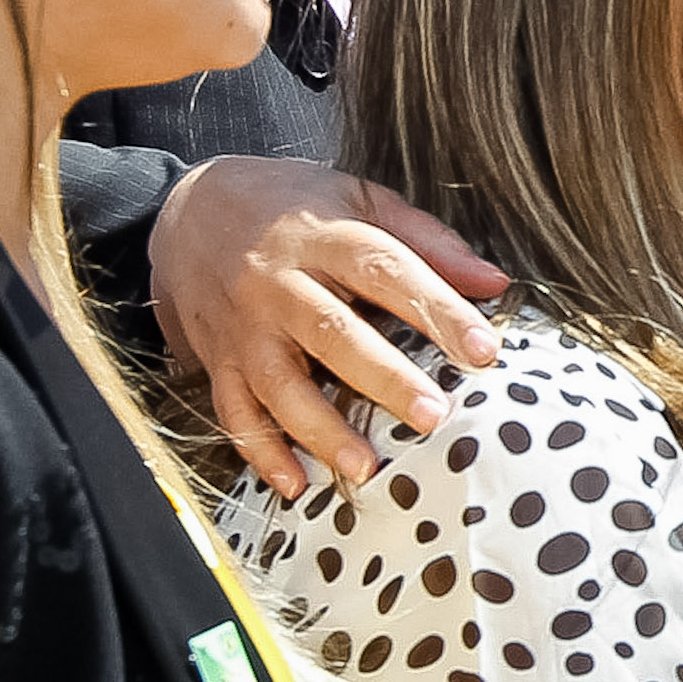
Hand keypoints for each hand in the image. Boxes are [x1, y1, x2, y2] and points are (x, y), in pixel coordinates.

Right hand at [145, 155, 510, 498]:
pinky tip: (294, 483)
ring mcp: (244, 326)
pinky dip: (262, 452)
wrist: (188, 209)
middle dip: (385, 378)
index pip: (387, 269)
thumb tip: (495, 283)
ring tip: (367, 468)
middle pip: (333, 333)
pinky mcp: (218, 359)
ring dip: (323, 431)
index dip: (436, 308)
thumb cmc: (290, 204)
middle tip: (433, 416)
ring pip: (280, 384)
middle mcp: (278, 282)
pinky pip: (234, 412)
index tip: (482, 348)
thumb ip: (428, 240)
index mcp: (323, 234)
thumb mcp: (358, 197)